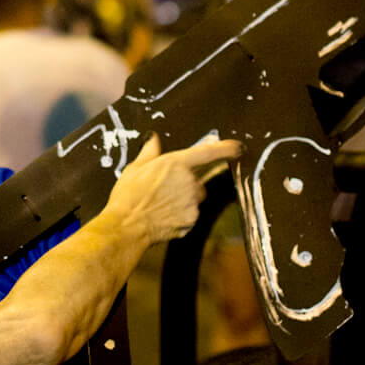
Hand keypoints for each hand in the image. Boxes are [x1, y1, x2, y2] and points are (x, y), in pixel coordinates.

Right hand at [104, 134, 241, 245]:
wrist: (127, 225)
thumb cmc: (128, 196)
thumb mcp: (135, 168)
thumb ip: (150, 152)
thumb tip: (153, 139)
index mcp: (176, 164)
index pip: (208, 152)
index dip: (225, 148)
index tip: (237, 147)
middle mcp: (189, 182)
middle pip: (198, 180)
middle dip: (187, 183)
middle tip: (165, 189)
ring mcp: (192, 203)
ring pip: (195, 198)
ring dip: (185, 199)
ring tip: (162, 203)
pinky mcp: (191, 221)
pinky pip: (191, 214)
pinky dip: (181, 214)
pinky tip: (164, 215)